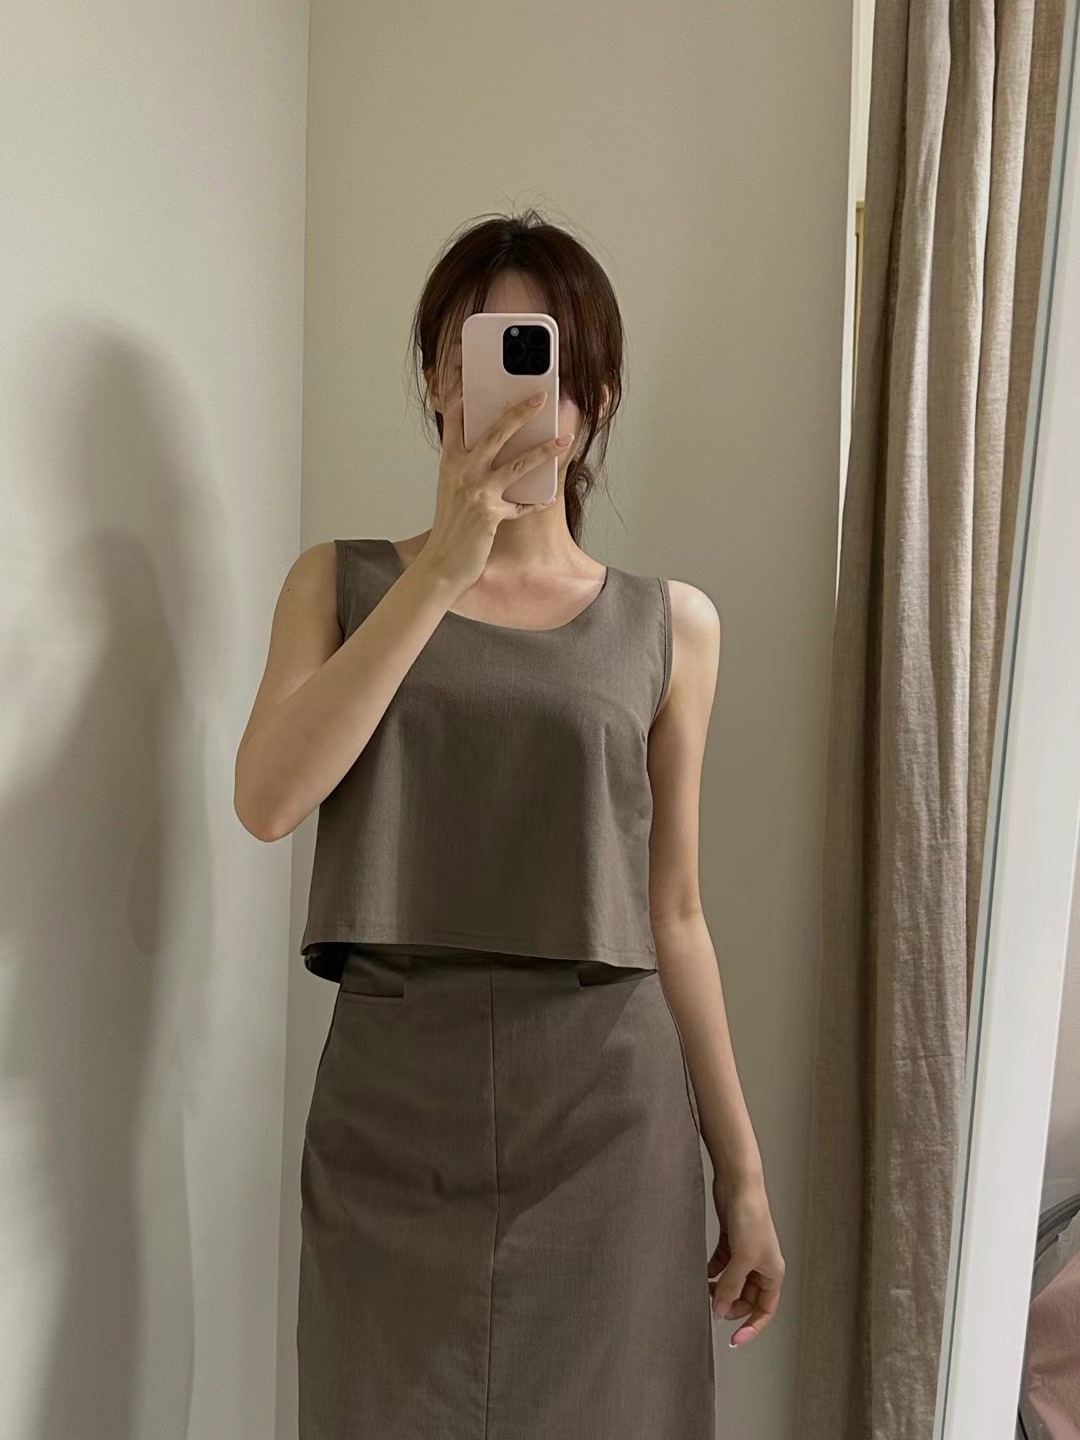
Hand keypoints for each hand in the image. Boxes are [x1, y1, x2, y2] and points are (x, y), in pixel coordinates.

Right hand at [418, 390, 574, 595]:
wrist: (442, 562)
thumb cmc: (449, 526)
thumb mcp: (452, 489)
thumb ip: (467, 467)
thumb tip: (491, 449)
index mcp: (449, 462)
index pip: (455, 422)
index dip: (468, 400)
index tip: (482, 384)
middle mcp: (462, 472)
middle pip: (495, 433)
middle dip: (520, 412)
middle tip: (541, 398)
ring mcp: (477, 492)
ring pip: (518, 464)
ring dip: (546, 451)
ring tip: (565, 440)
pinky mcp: (491, 514)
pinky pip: (522, 504)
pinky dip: (537, 501)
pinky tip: (549, 497)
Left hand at [708, 1176, 784, 1347]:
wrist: (738, 1184)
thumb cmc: (751, 1217)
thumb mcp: (742, 1258)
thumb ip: (730, 1286)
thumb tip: (719, 1310)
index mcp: (773, 1273)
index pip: (765, 1310)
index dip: (751, 1327)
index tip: (734, 1340)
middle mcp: (761, 1265)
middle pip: (746, 1298)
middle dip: (730, 1305)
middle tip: (712, 1307)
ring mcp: (745, 1254)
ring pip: (732, 1283)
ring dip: (719, 1289)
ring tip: (703, 1291)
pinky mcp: (731, 1242)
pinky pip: (722, 1266)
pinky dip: (712, 1273)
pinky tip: (701, 1275)